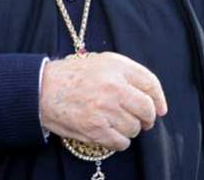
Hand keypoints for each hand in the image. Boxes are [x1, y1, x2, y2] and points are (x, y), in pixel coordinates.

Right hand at [39, 51, 167, 151]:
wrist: (43, 89)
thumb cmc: (73, 75)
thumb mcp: (102, 61)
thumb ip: (128, 72)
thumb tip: (153, 95)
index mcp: (117, 67)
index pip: (151, 83)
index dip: (159, 98)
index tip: (160, 108)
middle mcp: (114, 87)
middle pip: (147, 109)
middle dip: (148, 118)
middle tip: (143, 121)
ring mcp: (105, 109)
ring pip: (135, 128)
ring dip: (130, 129)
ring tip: (118, 123)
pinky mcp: (96, 129)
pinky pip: (121, 142)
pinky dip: (120, 142)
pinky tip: (111, 134)